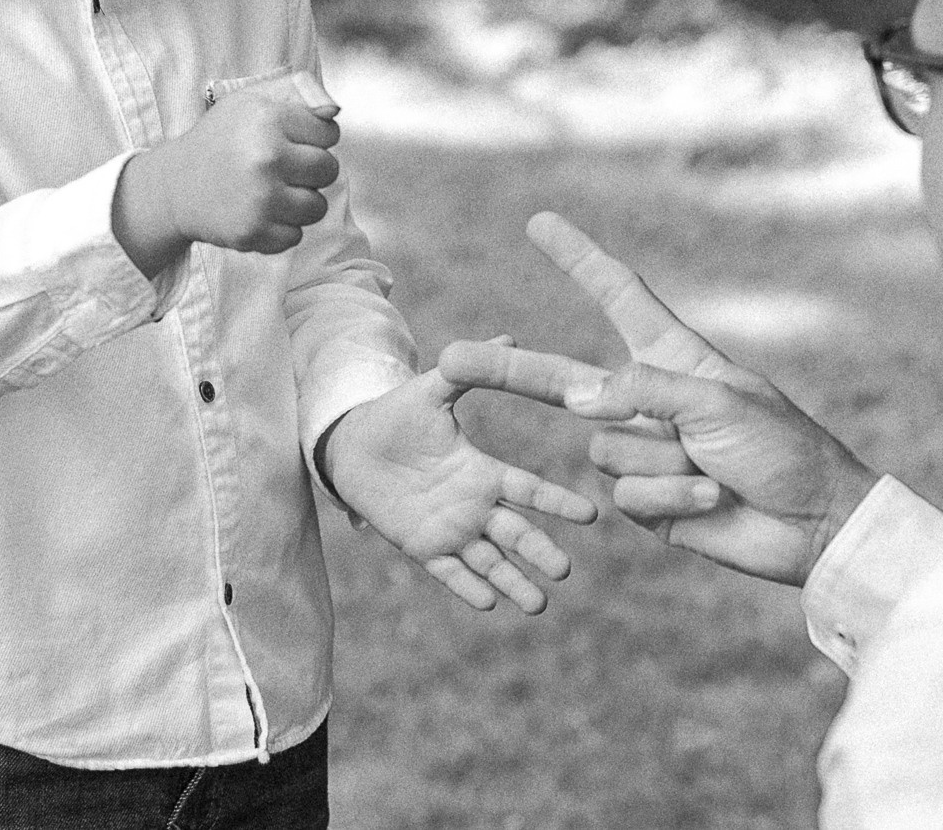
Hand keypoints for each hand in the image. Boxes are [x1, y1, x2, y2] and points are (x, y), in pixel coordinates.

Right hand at [113, 71, 339, 268]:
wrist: (175, 185)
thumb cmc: (222, 138)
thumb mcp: (252, 101)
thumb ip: (298, 95)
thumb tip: (334, 110)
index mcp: (270, 120)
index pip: (329, 133)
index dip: (315, 138)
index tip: (292, 141)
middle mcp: (267, 158)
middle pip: (328, 170)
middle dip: (312, 170)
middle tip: (283, 168)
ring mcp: (260, 199)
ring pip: (316, 207)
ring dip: (300, 202)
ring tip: (273, 191)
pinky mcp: (252, 232)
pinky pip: (295, 236)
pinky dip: (281, 229)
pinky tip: (259, 212)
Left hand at [318, 348, 598, 613]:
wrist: (352, 445)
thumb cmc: (396, 415)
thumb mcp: (432, 391)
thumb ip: (466, 371)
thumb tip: (508, 338)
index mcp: (483, 471)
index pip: (528, 490)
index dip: (557, 502)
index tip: (590, 515)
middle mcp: (475, 506)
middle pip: (516, 535)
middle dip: (540, 553)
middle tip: (564, 571)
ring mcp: (450, 530)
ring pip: (490, 562)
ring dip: (513, 582)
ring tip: (538, 605)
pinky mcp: (422, 548)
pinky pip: (449, 573)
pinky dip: (468, 588)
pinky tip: (489, 603)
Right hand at [436, 213, 879, 587]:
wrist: (811, 523)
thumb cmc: (781, 447)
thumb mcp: (718, 402)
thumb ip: (644, 391)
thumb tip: (576, 398)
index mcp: (673, 357)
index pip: (617, 295)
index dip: (577, 259)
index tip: (541, 223)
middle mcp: (650, 399)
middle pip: (563, 380)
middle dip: (508, 372)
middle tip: (448, 360)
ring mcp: (645, 451)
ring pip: (604, 449)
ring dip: (661, 464)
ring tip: (713, 470)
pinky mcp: (647, 501)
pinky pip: (625, 495)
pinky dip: (668, 498)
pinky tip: (710, 501)